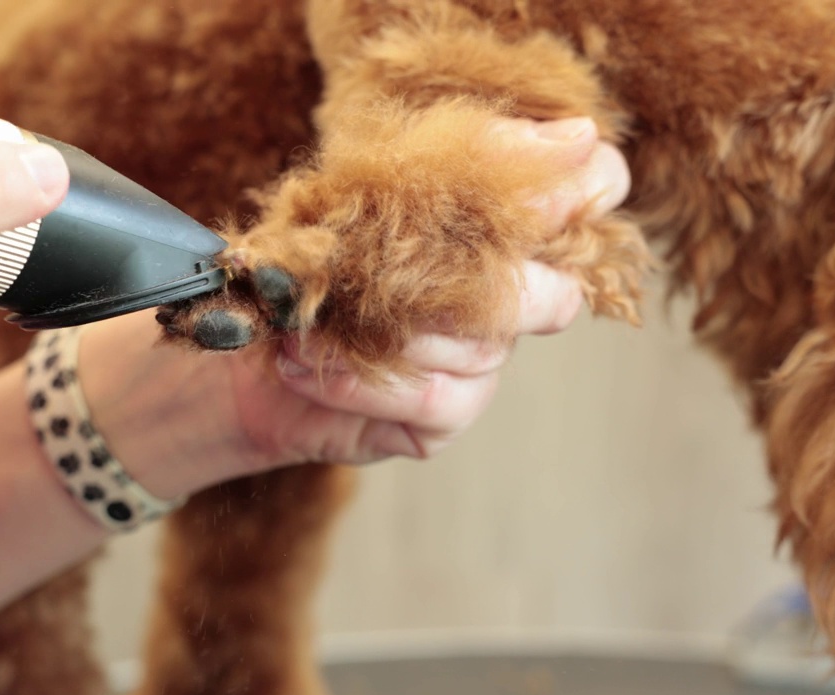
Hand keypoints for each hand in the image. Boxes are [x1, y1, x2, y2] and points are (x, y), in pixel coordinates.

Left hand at [232, 116, 628, 465]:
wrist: (237, 334)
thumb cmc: (311, 247)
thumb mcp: (374, 183)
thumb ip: (469, 158)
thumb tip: (576, 136)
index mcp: (505, 222)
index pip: (597, 187)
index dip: (585, 186)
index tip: (530, 194)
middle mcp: (511, 294)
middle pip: (555, 296)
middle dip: (471, 282)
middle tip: (389, 270)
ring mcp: (483, 362)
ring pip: (482, 347)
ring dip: (386, 328)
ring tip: (313, 314)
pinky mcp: (446, 417)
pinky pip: (434, 399)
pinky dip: (360, 379)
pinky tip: (301, 362)